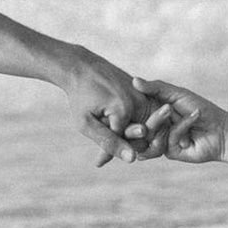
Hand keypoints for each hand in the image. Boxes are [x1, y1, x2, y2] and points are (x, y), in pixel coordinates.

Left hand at [53, 44, 166, 164]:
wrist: (82, 68)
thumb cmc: (81, 96)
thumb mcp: (86, 123)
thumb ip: (108, 142)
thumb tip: (131, 159)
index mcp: (125, 110)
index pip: (126, 146)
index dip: (108, 150)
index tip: (96, 155)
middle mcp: (140, 103)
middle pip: (139, 139)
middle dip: (120, 139)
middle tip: (100, 122)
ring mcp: (145, 97)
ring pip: (143, 130)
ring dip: (125, 131)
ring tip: (105, 116)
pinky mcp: (146, 95)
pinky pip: (143, 119)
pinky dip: (129, 122)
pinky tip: (111, 112)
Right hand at [133, 83, 227, 163]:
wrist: (221, 130)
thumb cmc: (201, 109)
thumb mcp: (177, 94)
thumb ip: (156, 88)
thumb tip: (134, 80)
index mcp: (153, 113)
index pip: (135, 110)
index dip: (134, 105)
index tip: (135, 99)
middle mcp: (155, 128)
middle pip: (139, 124)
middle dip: (155, 116)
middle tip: (168, 108)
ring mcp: (161, 141)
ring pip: (150, 134)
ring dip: (164, 122)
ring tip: (179, 113)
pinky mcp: (169, 152)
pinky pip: (166, 141)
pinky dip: (182, 127)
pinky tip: (194, 118)